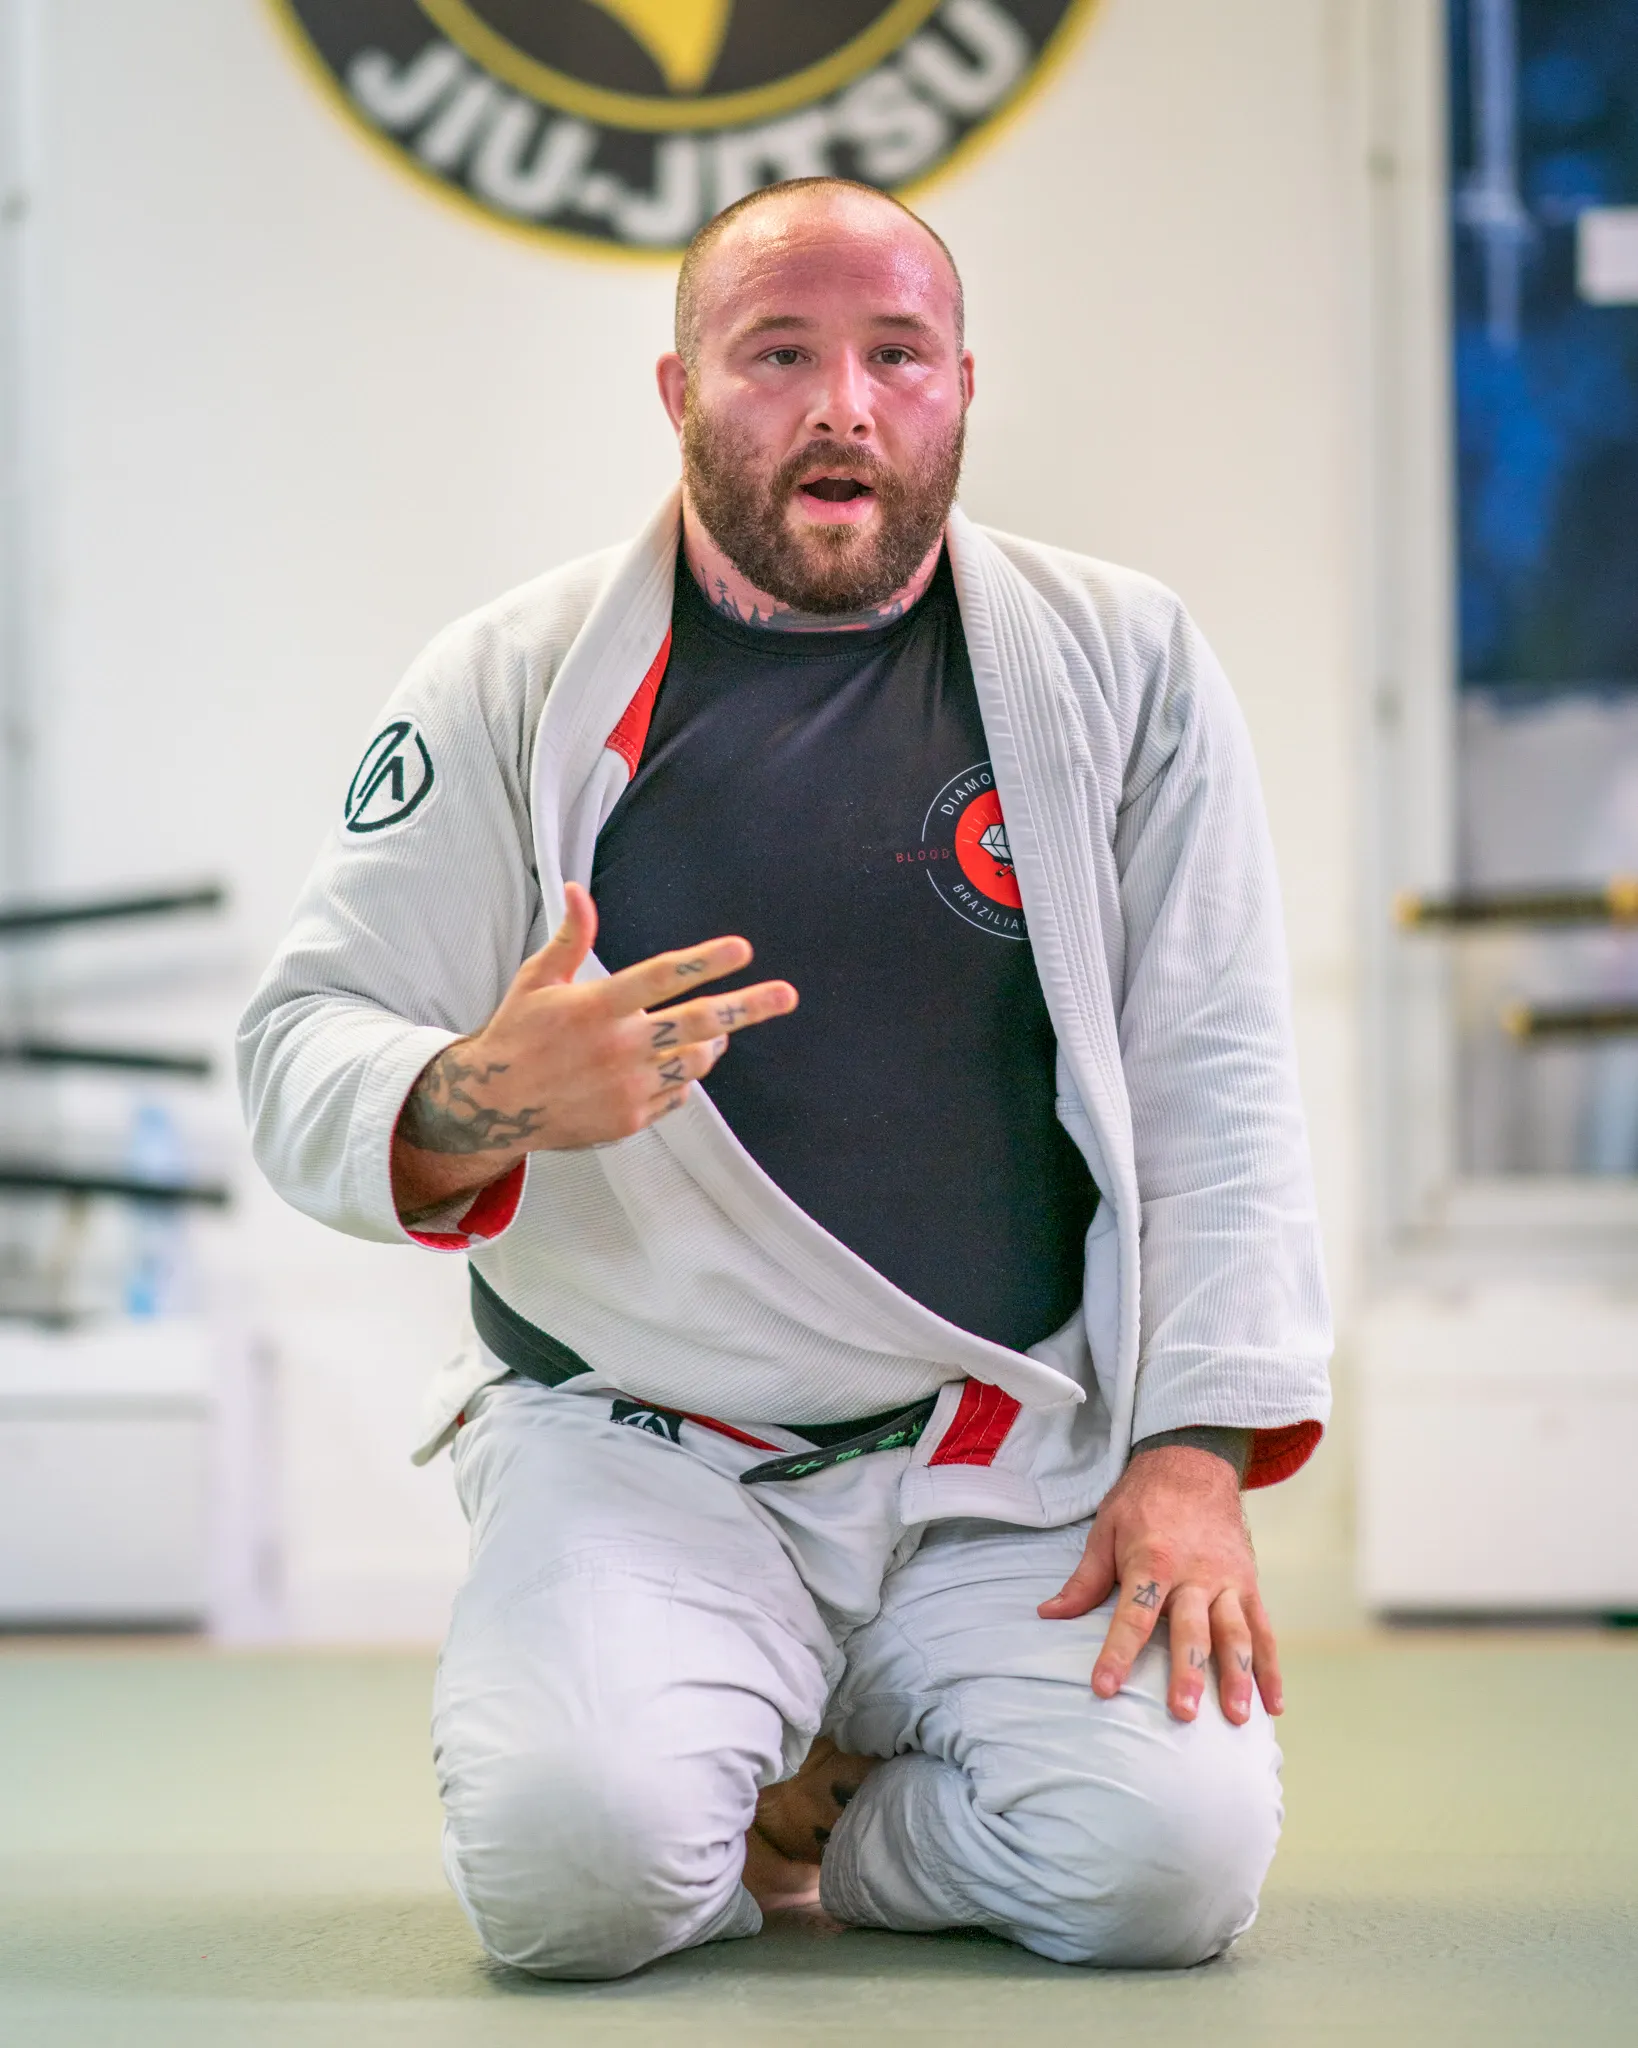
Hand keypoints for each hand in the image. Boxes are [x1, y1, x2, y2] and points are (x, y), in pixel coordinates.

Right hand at [390, 881, 796, 1218]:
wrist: (494, 1107)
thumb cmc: (519, 1033)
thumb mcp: (537, 980)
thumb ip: (571, 938)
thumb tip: (577, 888)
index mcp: (594, 1006)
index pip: (661, 977)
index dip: (704, 961)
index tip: (742, 949)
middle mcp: (617, 1048)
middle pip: (697, 1024)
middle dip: (747, 1008)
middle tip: (786, 995)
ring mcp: (627, 1088)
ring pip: (696, 1061)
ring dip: (713, 1041)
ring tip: (718, 1030)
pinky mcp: (630, 1119)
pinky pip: (677, 1093)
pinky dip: (681, 1076)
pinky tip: (666, 1065)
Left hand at [1037, 1444, 1280, 1726]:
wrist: (1192, 1464)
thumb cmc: (1143, 1501)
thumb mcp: (1106, 1530)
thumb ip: (1085, 1579)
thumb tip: (1049, 1615)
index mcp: (1154, 1559)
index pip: (1133, 1614)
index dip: (1117, 1652)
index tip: (1104, 1687)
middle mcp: (1195, 1574)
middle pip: (1192, 1628)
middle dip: (1188, 1671)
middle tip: (1184, 1712)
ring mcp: (1228, 1581)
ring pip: (1237, 1633)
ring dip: (1239, 1676)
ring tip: (1239, 1718)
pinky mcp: (1249, 1585)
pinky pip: (1264, 1630)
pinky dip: (1271, 1668)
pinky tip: (1274, 1704)